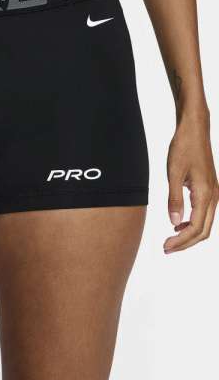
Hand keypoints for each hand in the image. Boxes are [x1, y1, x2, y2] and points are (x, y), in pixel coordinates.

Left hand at [165, 116, 217, 252]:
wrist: (194, 130)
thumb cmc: (183, 148)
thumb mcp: (173, 174)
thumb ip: (174, 199)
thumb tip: (174, 222)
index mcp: (205, 195)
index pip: (196, 228)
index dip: (181, 241)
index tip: (166, 246)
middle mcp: (214, 197)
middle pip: (204, 231)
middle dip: (186, 243)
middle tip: (166, 248)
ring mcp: (214, 193)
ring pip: (206, 224)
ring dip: (189, 235)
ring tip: (171, 240)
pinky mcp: (209, 190)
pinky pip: (204, 214)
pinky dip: (193, 224)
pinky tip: (178, 224)